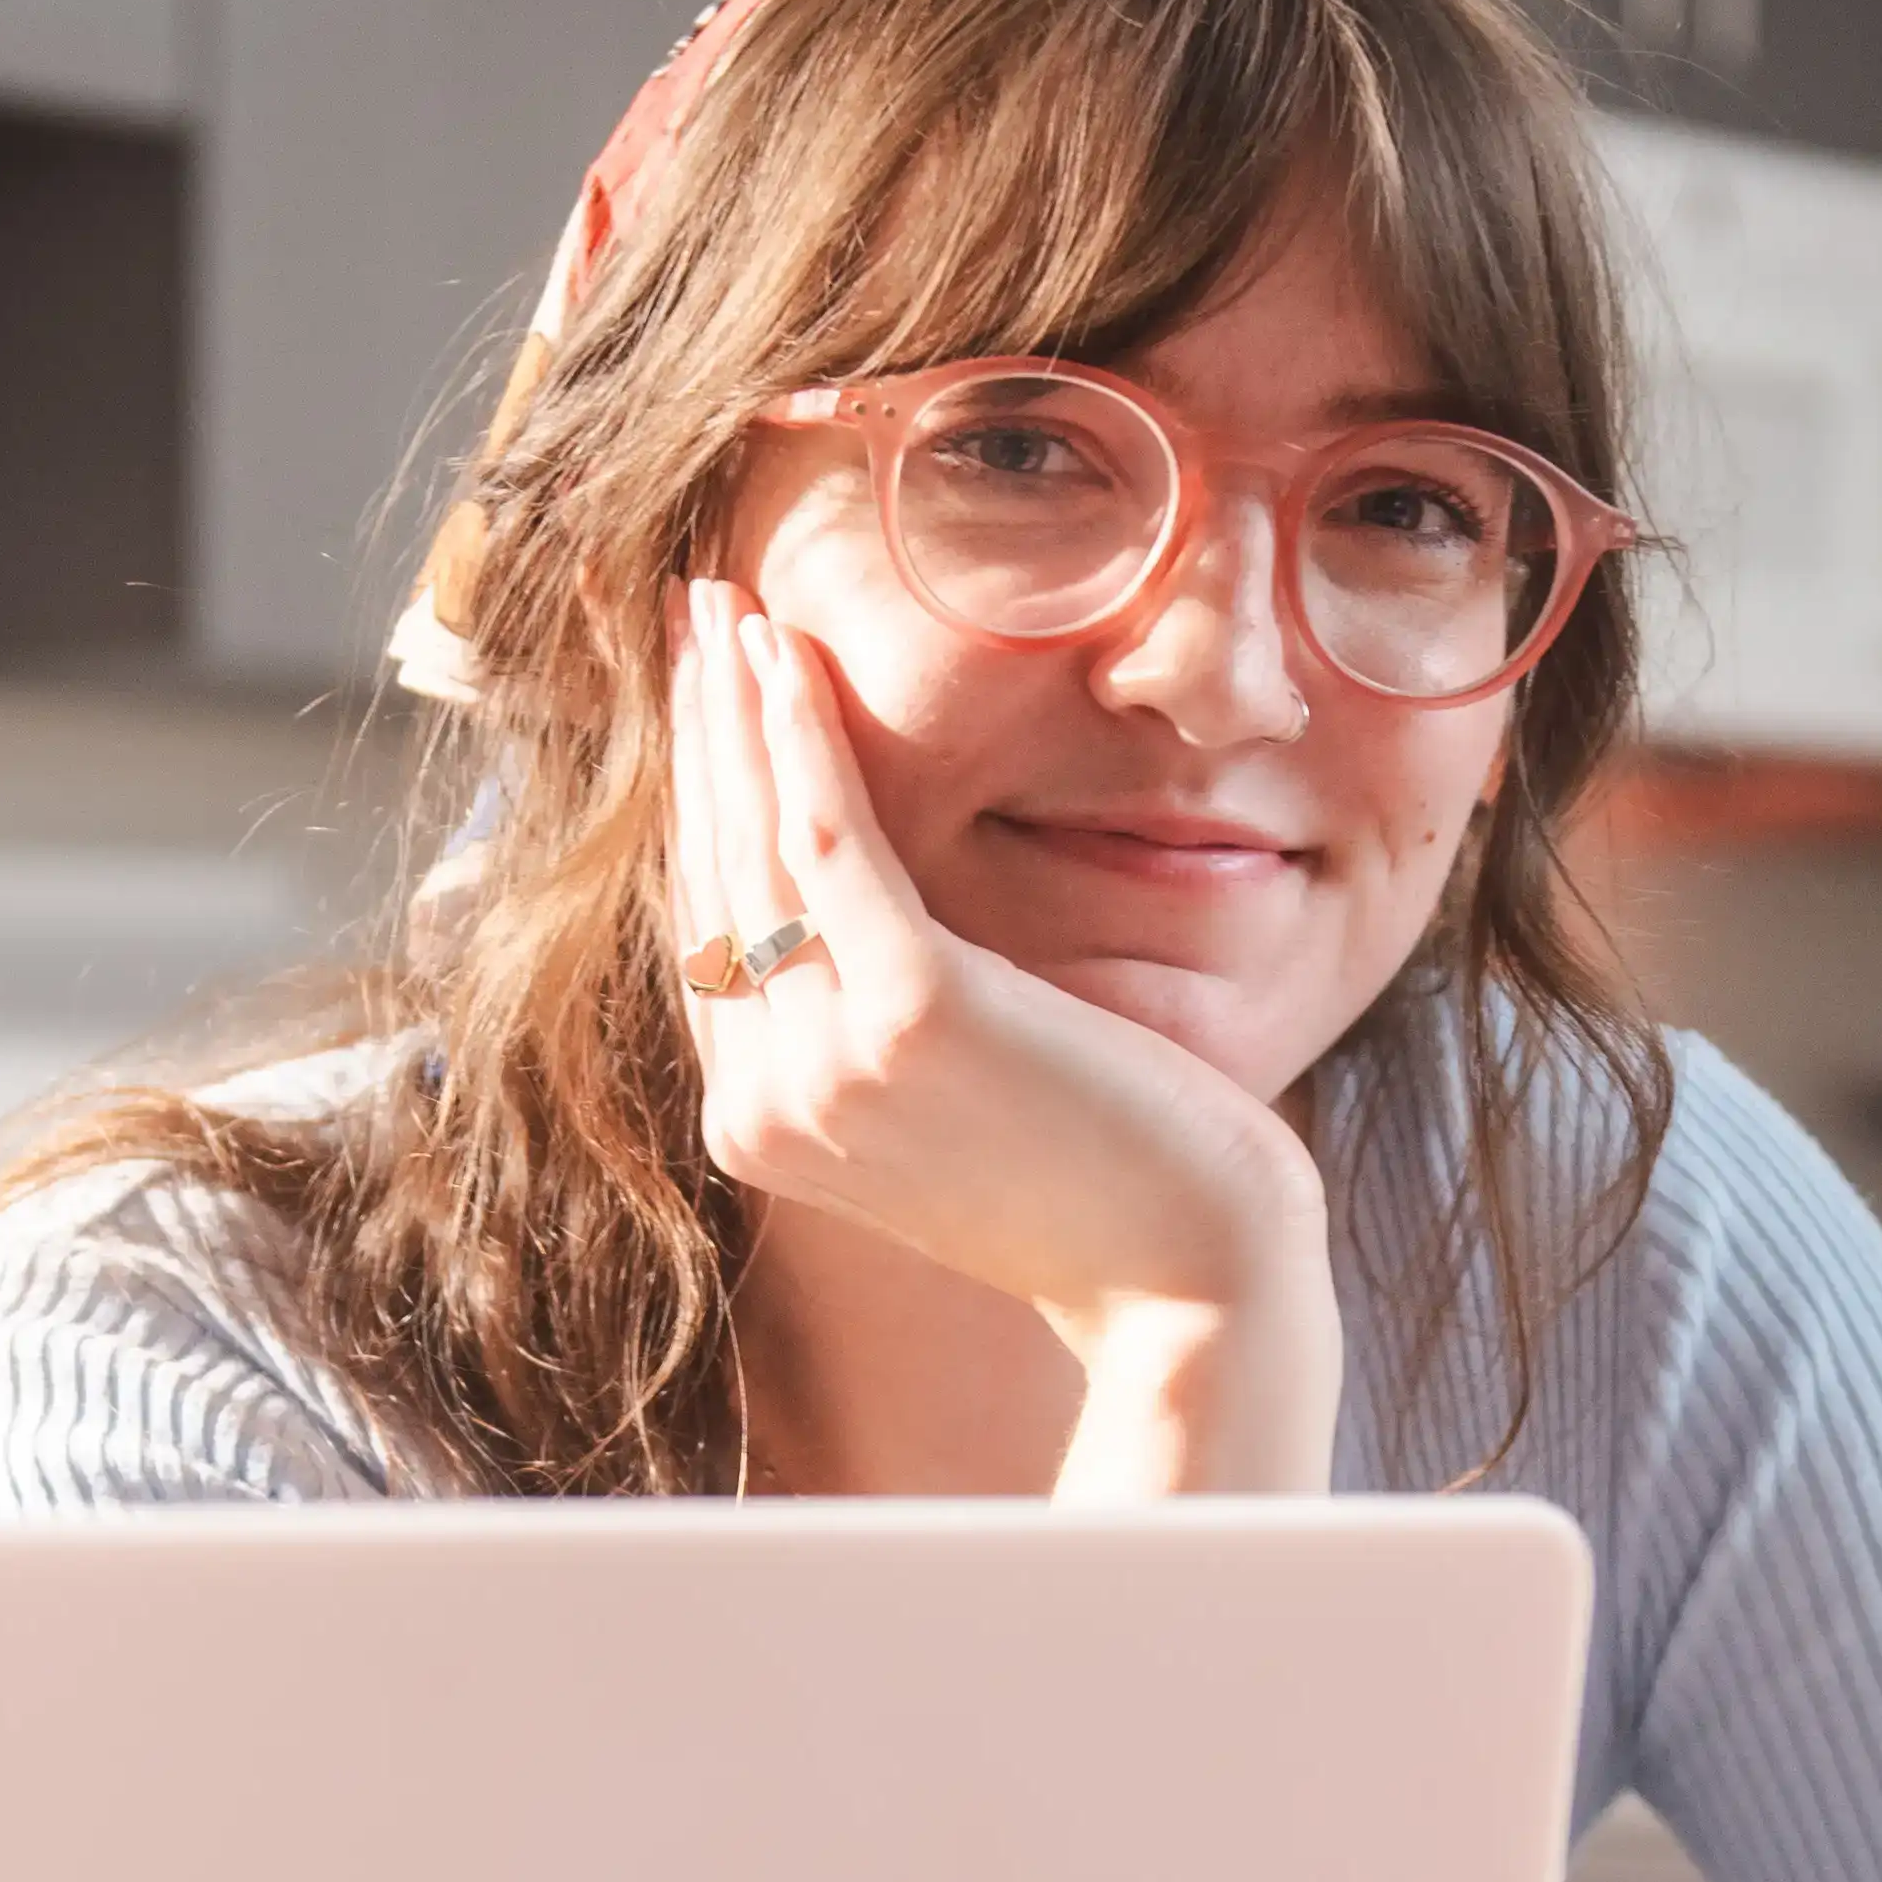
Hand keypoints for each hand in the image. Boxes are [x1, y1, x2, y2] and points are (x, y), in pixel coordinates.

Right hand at [668, 574, 1340, 1492]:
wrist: (1196, 1281)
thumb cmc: (1102, 1190)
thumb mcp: (951, 1107)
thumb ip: (869, 1027)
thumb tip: (844, 913)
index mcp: (763, 1129)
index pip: (708, 933)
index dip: (697, 800)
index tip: (699, 691)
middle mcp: (767, 1107)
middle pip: (712, 876)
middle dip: (693, 729)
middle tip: (686, 609)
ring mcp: (823, 1069)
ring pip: (752, 846)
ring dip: (729, 706)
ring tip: (722, 601)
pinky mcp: (906, 1017)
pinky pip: (826, 844)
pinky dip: (797, 739)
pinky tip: (785, 652)